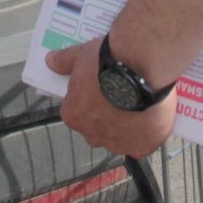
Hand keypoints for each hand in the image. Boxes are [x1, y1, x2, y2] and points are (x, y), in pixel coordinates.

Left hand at [46, 41, 176, 158]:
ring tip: (141, 104)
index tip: (101, 89)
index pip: (77, 112)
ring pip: (120, 138)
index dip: (89, 101)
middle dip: (107, 116)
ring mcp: (118, 144)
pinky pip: (142, 144)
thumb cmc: (108, 60)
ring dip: (127, 126)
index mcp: (73, 115)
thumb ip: (65, 61)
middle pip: (97, 128)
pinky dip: (146, 134)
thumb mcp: (82, 54)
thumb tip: (50, 60)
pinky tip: (152, 116)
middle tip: (121, 95)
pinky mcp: (141, 148)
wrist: (144, 67)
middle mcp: (92, 136)